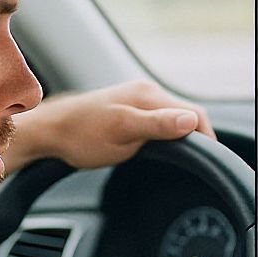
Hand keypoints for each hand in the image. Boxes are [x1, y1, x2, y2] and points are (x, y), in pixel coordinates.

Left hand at [8, 80, 214, 171]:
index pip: (195, 114)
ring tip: (181, 157)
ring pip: (175, 117)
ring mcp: (138, 98)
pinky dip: (168, 133)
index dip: (206, 138)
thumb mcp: (122, 133)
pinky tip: (161, 146)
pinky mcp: (131, 108)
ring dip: (182, 135)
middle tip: (195, 164)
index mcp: (148, 96)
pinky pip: (161, 119)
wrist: (50, 130)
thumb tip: (191, 121)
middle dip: (197, 137)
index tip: (208, 160)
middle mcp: (146, 92)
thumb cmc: (80, 135)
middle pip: (187, 114)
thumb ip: (158, 125)